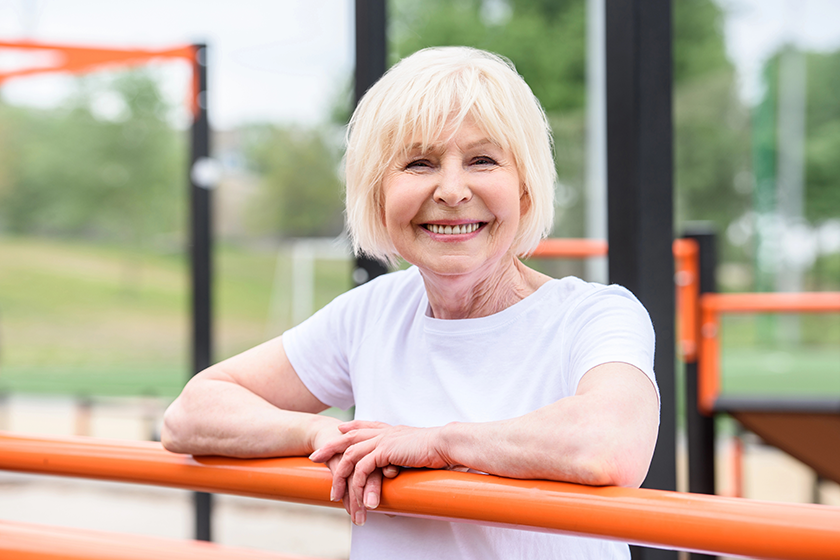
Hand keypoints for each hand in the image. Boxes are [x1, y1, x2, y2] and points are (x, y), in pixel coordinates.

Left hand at [309, 420, 453, 525]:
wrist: (446, 444)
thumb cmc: (439, 449)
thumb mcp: (418, 449)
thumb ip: (409, 453)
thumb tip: (409, 462)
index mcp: (392, 430)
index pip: (365, 425)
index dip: (351, 427)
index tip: (338, 430)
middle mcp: (384, 432)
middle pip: (349, 437)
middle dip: (330, 447)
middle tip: (314, 457)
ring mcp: (383, 440)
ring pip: (351, 456)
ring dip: (340, 476)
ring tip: (334, 495)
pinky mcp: (385, 451)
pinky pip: (363, 468)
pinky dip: (357, 484)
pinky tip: (356, 497)